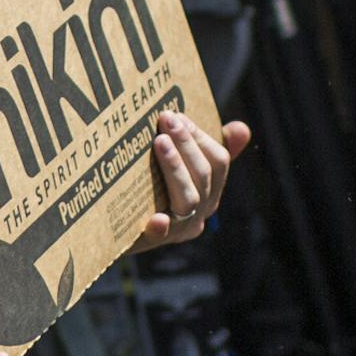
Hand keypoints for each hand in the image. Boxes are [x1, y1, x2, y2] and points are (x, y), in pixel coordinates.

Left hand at [131, 112, 252, 251]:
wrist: (113, 231)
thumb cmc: (150, 192)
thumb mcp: (179, 168)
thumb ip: (205, 148)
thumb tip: (242, 128)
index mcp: (208, 192)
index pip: (219, 162)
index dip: (201, 137)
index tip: (179, 115)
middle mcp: (199, 212)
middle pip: (203, 176)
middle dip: (186, 143)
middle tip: (167, 118)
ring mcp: (178, 229)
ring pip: (188, 198)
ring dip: (175, 167)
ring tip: (160, 142)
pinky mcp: (152, 240)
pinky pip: (160, 235)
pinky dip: (161, 227)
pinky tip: (157, 219)